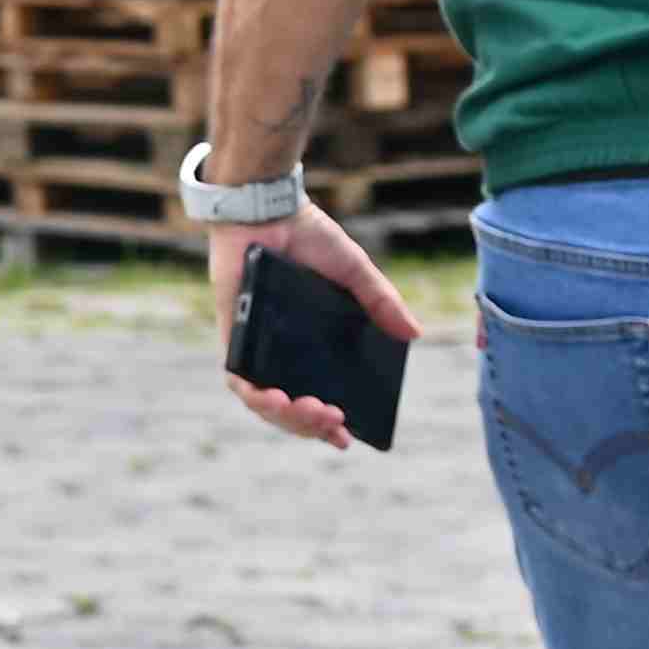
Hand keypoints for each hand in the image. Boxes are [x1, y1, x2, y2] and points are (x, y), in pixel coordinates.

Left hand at [210, 197, 419, 451]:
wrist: (267, 209)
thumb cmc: (309, 238)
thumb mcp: (354, 273)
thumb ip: (381, 302)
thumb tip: (415, 334)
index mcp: (312, 345)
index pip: (318, 396)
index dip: (328, 426)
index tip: (348, 439)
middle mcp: (283, 352)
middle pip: (291, 407)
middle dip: (312, 425)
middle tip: (335, 423)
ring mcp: (256, 346)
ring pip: (263, 400)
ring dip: (286, 416)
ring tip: (311, 412)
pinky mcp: (232, 334)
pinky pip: (236, 374)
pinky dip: (252, 392)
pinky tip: (272, 397)